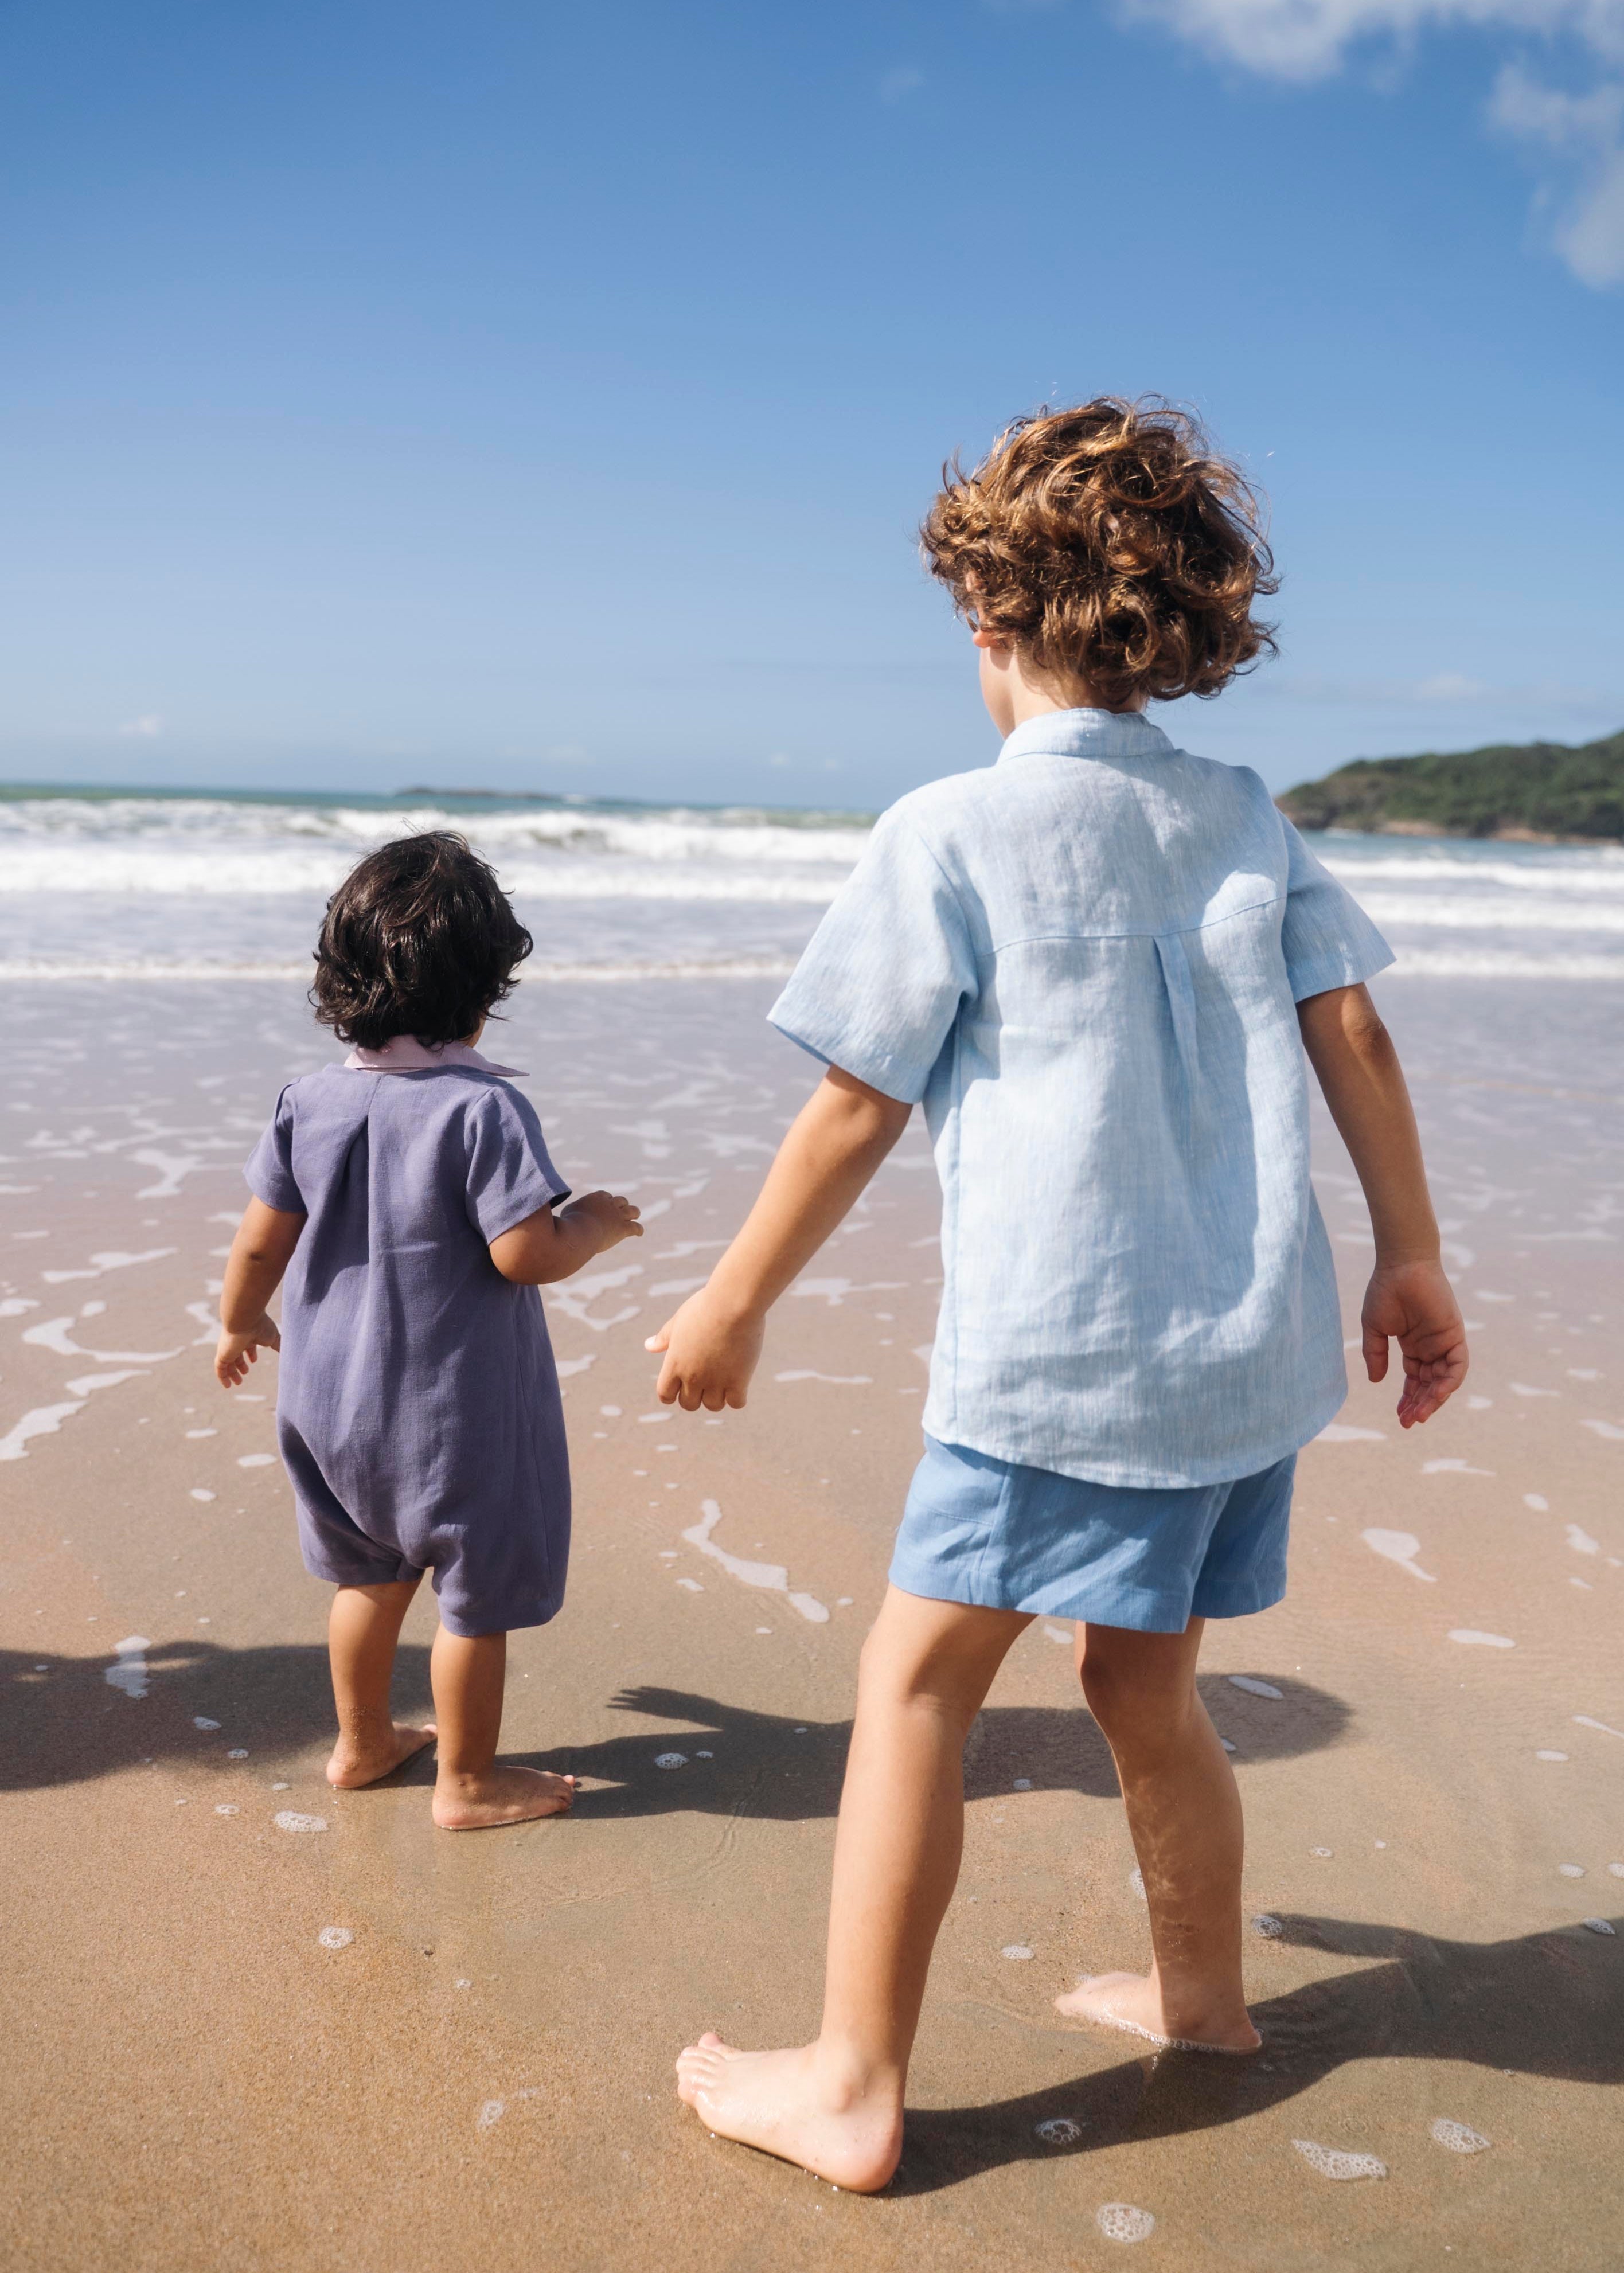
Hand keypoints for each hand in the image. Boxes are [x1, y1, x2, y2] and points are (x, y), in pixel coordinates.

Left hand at [215, 1313, 279, 1389]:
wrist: (245, 1319)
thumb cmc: (260, 1326)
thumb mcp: (273, 1338)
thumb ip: (279, 1345)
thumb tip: (288, 1352)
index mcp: (248, 1336)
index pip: (248, 1345)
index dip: (251, 1353)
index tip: (254, 1360)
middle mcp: (237, 1342)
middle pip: (237, 1354)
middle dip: (240, 1364)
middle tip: (245, 1373)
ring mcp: (228, 1349)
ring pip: (227, 1363)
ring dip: (232, 1373)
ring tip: (237, 1383)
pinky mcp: (222, 1355)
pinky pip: (220, 1369)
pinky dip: (223, 1377)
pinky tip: (227, 1386)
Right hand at [559, 1191, 641, 1252]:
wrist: (579, 1232)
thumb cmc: (569, 1224)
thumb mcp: (565, 1212)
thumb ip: (569, 1210)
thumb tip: (556, 1212)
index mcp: (595, 1198)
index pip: (605, 1195)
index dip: (607, 1200)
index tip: (607, 1204)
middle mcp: (609, 1204)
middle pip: (621, 1201)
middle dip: (622, 1205)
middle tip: (621, 1212)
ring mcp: (617, 1216)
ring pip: (633, 1210)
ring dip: (634, 1213)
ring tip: (634, 1217)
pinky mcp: (623, 1228)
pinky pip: (635, 1227)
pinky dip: (638, 1230)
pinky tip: (639, 1233)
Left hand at [645, 1289, 763, 1411]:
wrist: (732, 1304)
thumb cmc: (705, 1307)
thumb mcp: (679, 1320)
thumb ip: (664, 1338)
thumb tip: (648, 1345)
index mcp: (674, 1363)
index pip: (665, 1394)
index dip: (672, 1393)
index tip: (681, 1386)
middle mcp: (692, 1377)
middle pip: (689, 1404)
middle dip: (696, 1396)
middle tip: (706, 1380)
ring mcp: (716, 1381)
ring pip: (713, 1406)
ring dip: (717, 1397)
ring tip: (724, 1379)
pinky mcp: (738, 1380)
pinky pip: (736, 1403)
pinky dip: (737, 1397)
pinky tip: (740, 1381)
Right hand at [1361, 1259, 1466, 1426]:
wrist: (1401, 1266)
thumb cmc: (1386, 1291)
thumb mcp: (1375, 1329)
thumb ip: (1375, 1354)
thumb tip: (1376, 1381)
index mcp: (1414, 1346)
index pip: (1415, 1380)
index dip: (1408, 1400)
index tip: (1399, 1417)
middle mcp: (1432, 1347)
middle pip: (1430, 1385)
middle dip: (1420, 1405)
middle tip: (1408, 1422)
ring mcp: (1444, 1342)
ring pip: (1444, 1380)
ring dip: (1433, 1400)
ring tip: (1418, 1416)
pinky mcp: (1455, 1335)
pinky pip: (1457, 1366)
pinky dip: (1449, 1383)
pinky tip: (1434, 1396)